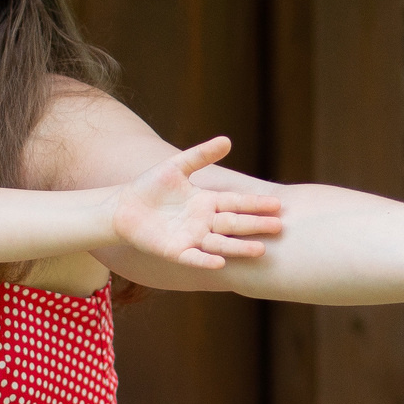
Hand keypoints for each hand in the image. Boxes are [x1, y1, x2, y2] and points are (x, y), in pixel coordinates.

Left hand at [109, 136, 285, 269]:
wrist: (123, 207)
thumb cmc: (151, 186)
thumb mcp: (177, 167)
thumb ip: (201, 155)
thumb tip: (228, 140)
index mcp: (207, 202)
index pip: (236, 202)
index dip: (255, 204)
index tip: (277, 204)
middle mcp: (203, 222)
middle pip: (234, 223)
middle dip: (256, 225)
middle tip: (279, 227)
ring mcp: (191, 238)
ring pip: (221, 243)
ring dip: (239, 247)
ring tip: (261, 250)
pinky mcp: (175, 251)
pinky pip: (194, 258)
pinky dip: (206, 260)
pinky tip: (219, 262)